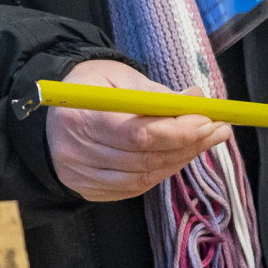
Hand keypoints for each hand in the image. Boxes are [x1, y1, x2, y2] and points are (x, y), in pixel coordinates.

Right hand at [44, 59, 232, 200]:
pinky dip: (161, 172)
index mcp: (79, 115)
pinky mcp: (88, 190)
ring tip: (203, 140)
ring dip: (180, 160)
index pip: (137, 133)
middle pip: (144, 158)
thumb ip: (157, 94)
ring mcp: (80, 175)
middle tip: (217, 130)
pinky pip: (134, 187)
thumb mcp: (117, 77)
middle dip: (188, 145)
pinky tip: (177, 156)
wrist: (50, 110)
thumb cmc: (87, 87)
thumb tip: (199, 100)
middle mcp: (76, 151)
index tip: (208, 120)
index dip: (178, 131)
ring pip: (143, 177)